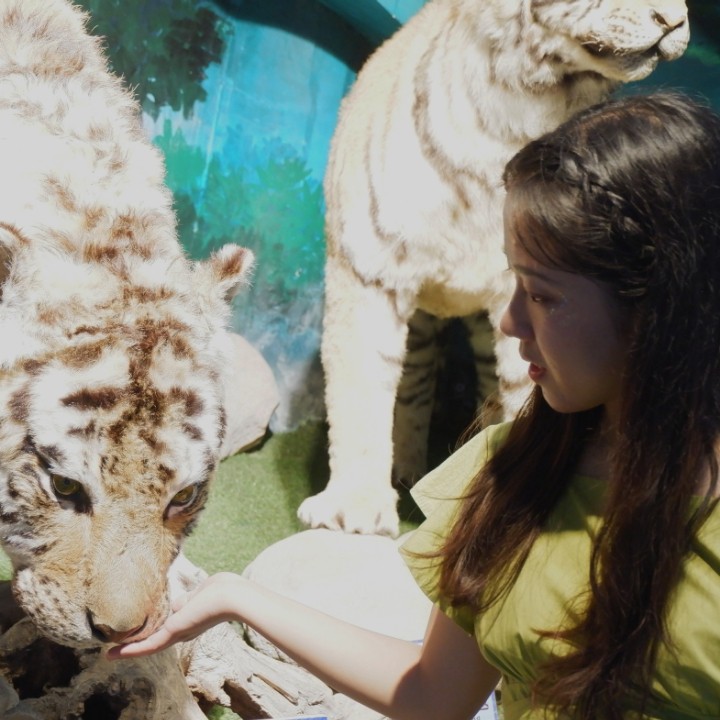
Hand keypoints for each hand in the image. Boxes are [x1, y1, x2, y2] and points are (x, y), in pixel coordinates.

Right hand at [107, 572, 242, 658]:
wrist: (232, 597)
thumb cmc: (222, 589)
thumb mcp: (199, 593)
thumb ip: (185, 600)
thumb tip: (174, 605)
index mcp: (188, 619)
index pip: (165, 625)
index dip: (151, 628)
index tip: (136, 630)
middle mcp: (181, 630)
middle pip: (154, 638)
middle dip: (135, 643)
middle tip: (115, 647)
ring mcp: (177, 633)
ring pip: (148, 645)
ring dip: (128, 650)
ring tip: (109, 654)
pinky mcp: (173, 633)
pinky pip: (148, 645)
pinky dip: (130, 651)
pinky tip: (113, 655)